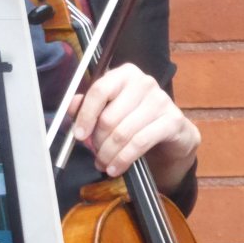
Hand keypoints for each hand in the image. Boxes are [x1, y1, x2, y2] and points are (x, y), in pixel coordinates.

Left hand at [68, 62, 199, 187]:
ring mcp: (160, 100)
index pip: (99, 90)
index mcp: (125, 74)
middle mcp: (144, 83)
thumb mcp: (113, 108)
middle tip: (95, 154)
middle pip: (109, 117)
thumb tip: (71, 105)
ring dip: (109, 154)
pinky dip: (124, 159)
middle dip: (98, 141)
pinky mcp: (172, 120)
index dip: (86, 115)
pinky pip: (140, 143)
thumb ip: (90, 105)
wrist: (172, 131)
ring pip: (123, 133)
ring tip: (104, 164)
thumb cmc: (137, 117)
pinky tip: (116, 168)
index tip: (78, 135)